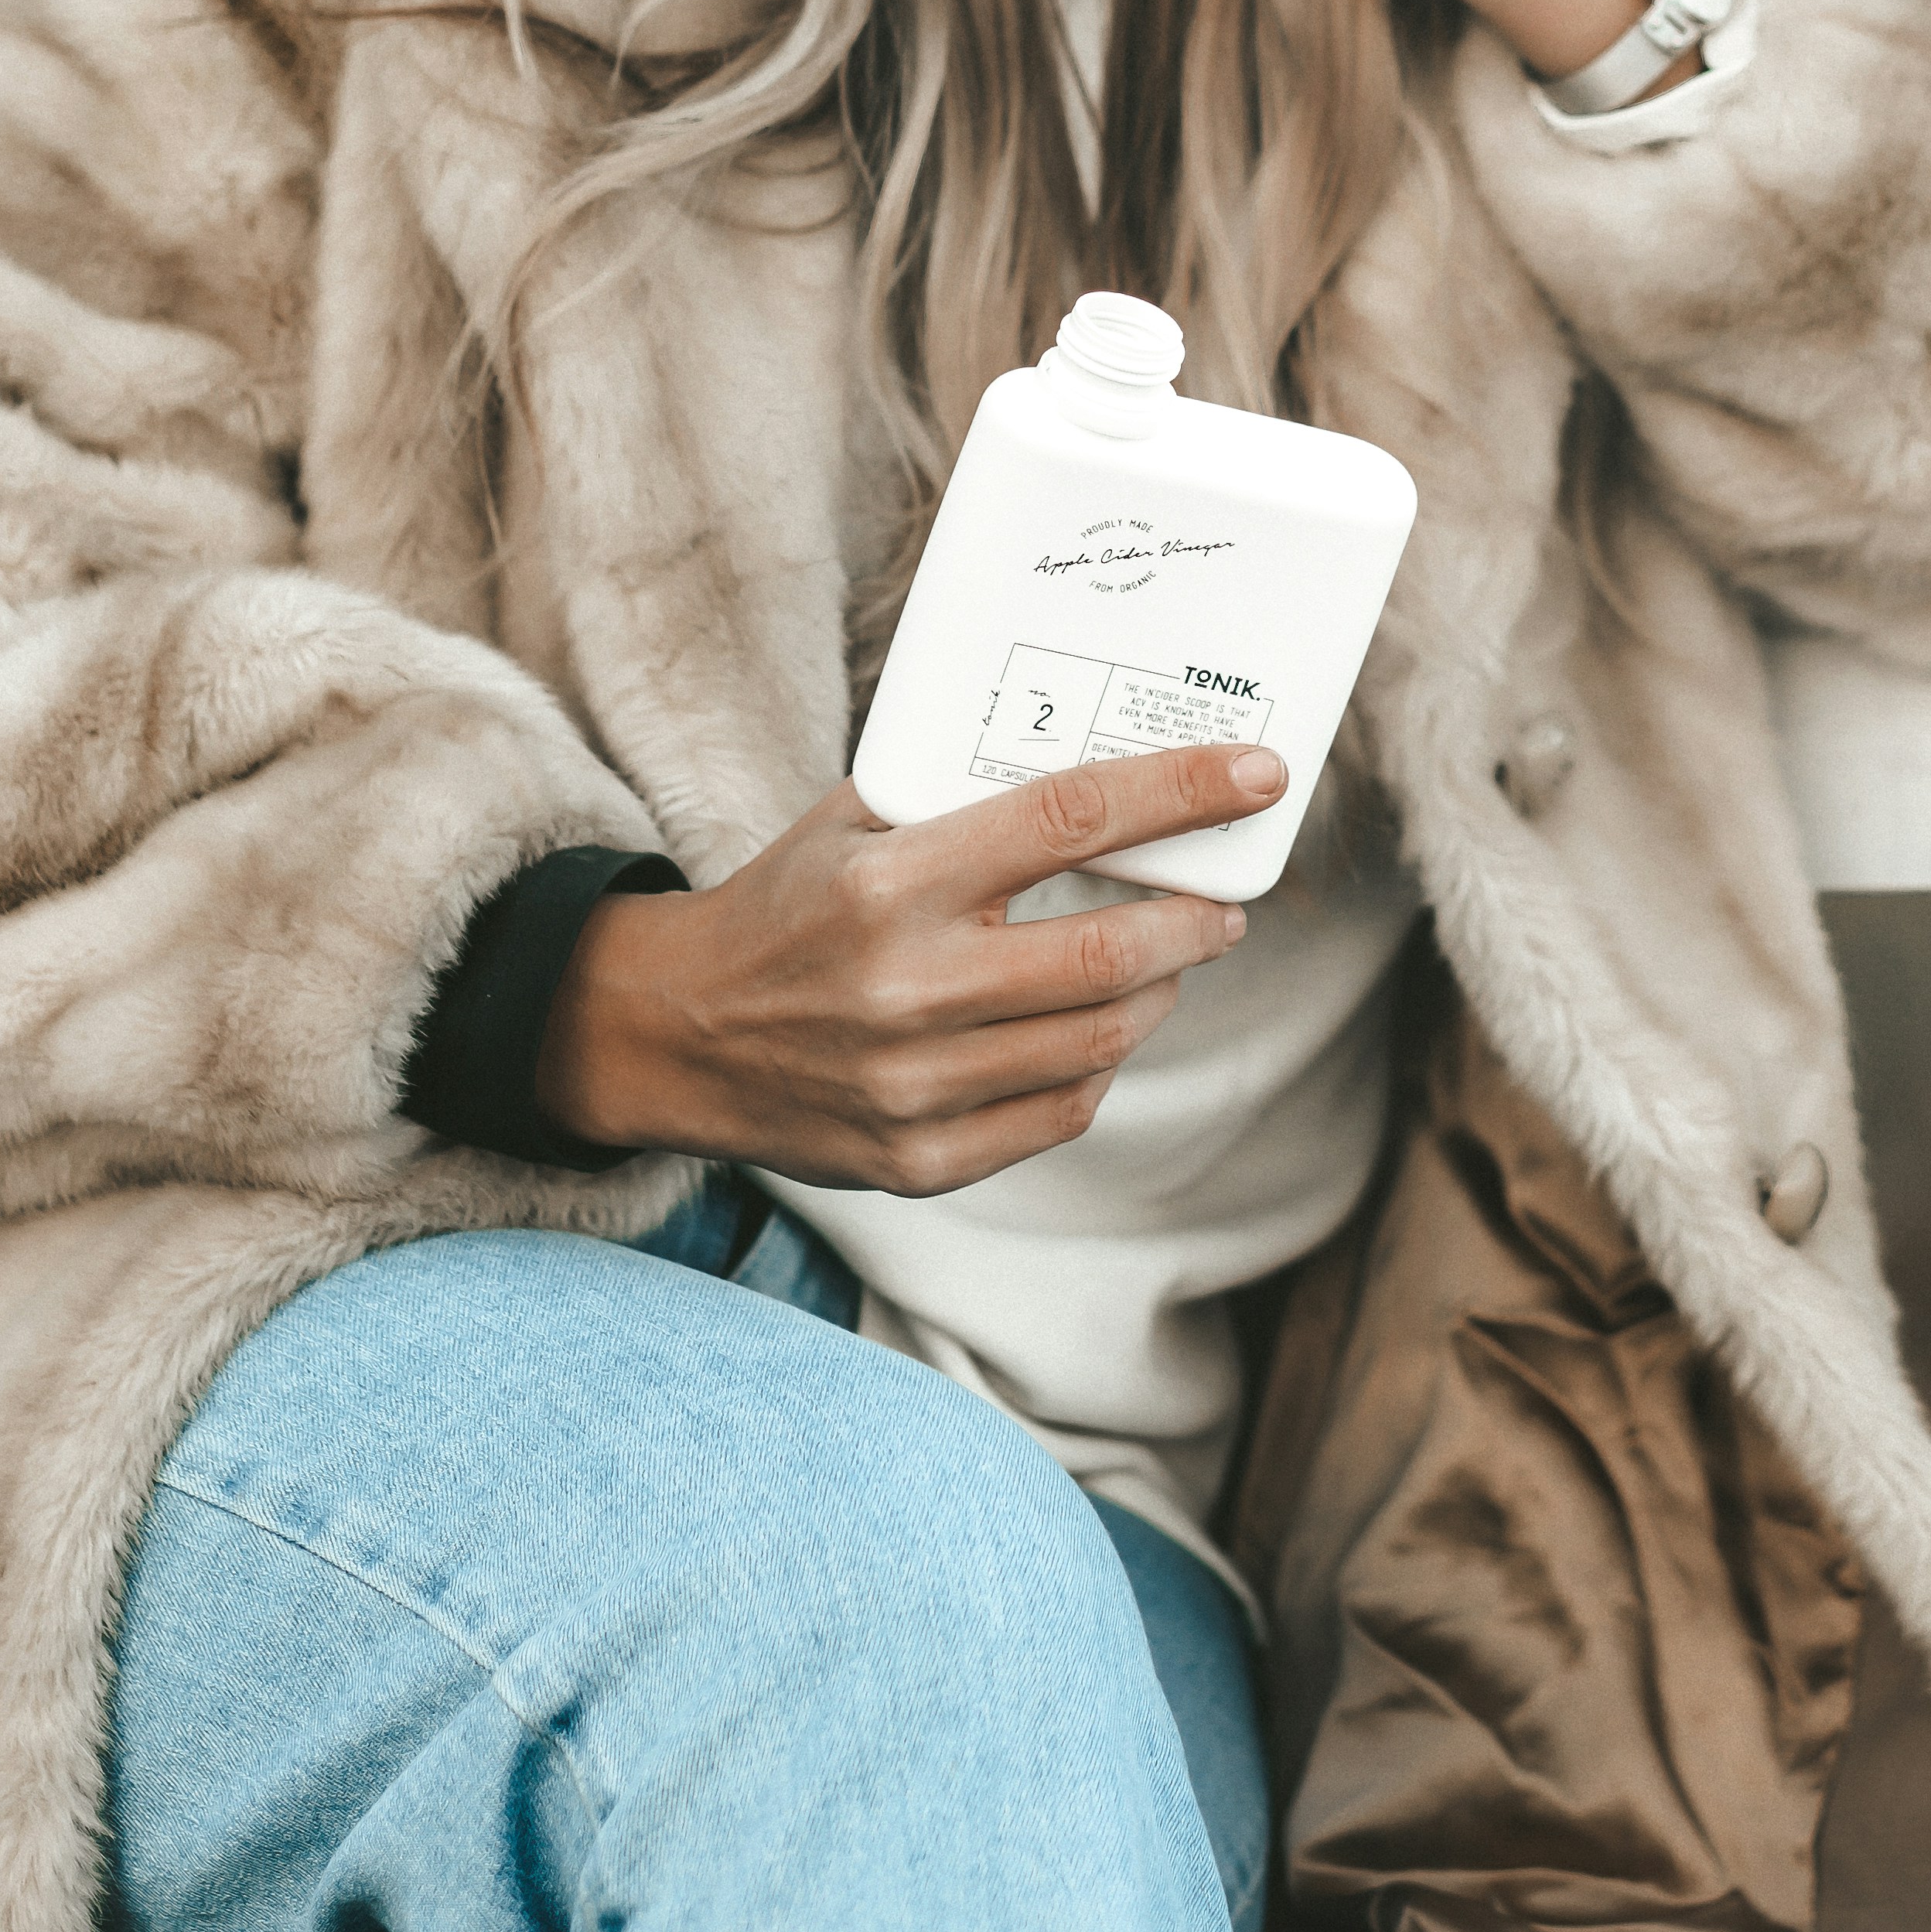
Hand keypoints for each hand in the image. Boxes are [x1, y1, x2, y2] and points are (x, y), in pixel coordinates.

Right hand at [533, 742, 1282, 1192]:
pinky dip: (1096, 1063)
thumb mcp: (852, 820)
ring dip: (1159, 991)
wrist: (674, 1035)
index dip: (1180, 793)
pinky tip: (1091, 1031)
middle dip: (1195, 920)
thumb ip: (963, 797)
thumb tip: (1112, 770)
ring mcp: (914, 1085)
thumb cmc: (787, 906)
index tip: (1256, 774)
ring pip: (1100, 1039)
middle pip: (1111, 953)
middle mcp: (905, 986)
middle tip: (1222, 900)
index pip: (1069, 818)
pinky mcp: (920, 1161)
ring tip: (1167, 958)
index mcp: (889, 879)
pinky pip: (1059, 1110)